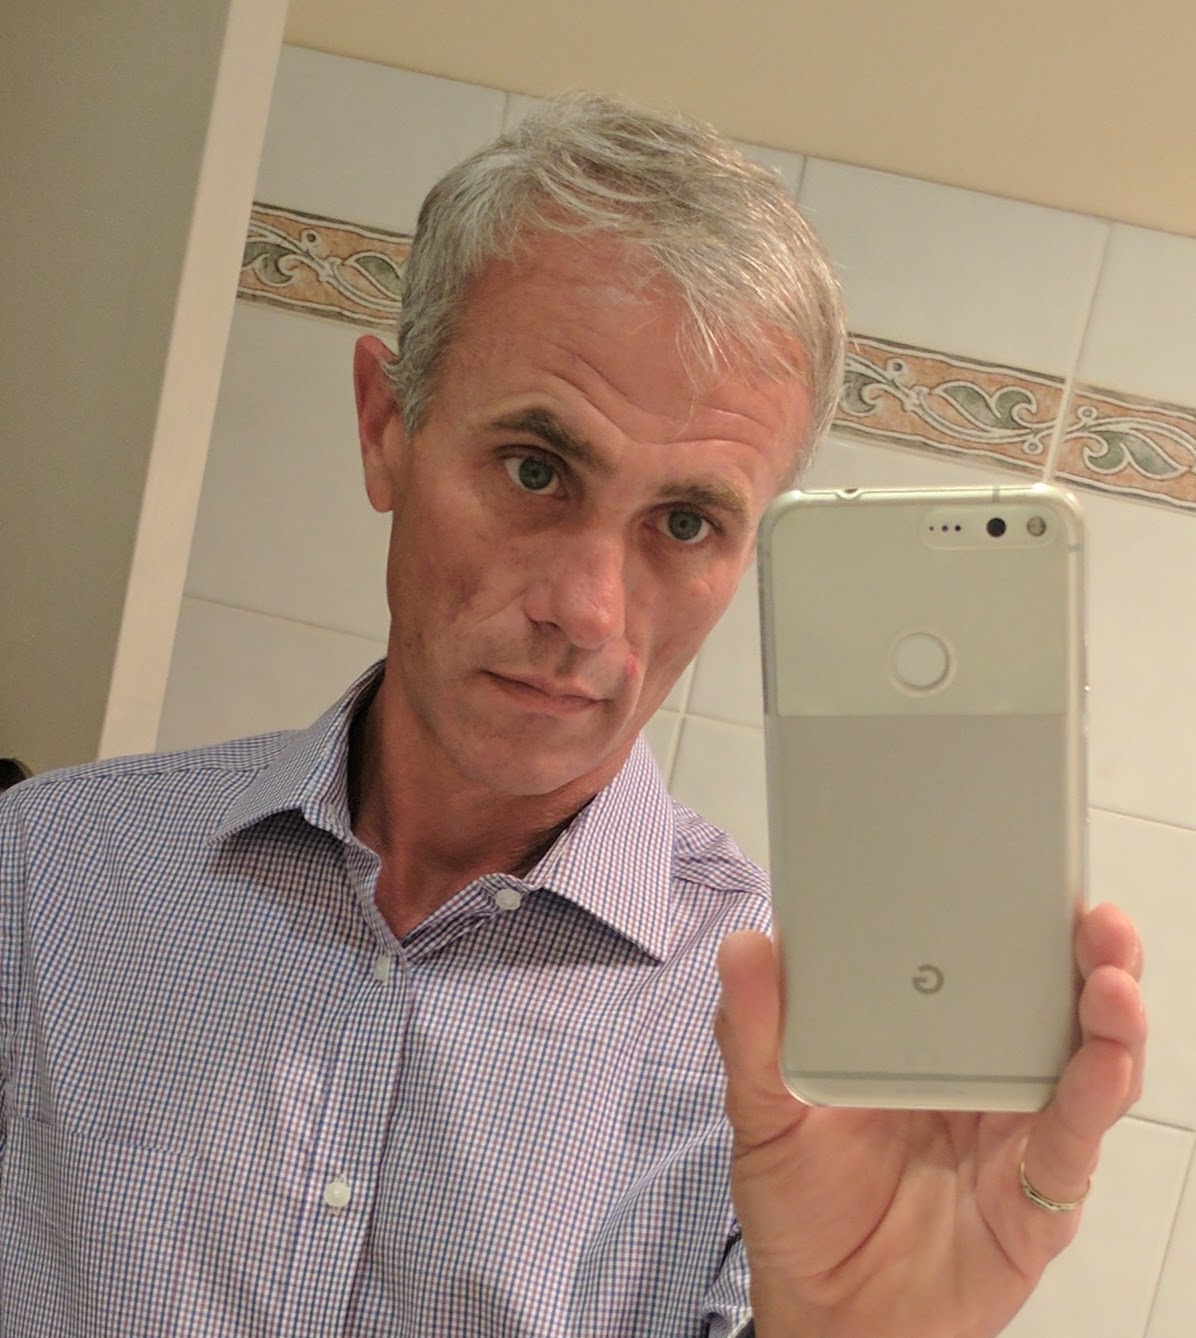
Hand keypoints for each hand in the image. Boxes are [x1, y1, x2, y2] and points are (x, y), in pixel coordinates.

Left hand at [715, 903, 1145, 1337]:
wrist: (829, 1316)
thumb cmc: (802, 1210)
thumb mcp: (762, 1111)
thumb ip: (754, 1033)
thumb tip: (747, 946)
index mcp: (921, 1043)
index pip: (974, 965)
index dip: (1003, 917)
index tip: (1012, 866)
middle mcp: (981, 1079)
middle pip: (1048, 1001)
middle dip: (1081, 950)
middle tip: (1087, 912)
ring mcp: (1014, 1131)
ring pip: (1083, 1059)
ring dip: (1108, 1011)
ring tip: (1109, 972)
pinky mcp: (1034, 1197)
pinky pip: (1072, 1140)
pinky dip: (1094, 1096)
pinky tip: (1101, 1062)